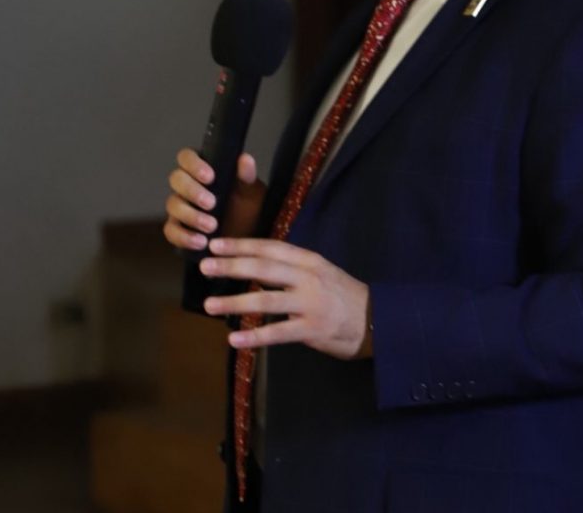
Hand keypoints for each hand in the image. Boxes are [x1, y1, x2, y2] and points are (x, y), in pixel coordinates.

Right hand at [163, 148, 265, 251]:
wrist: (250, 236)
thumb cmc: (249, 207)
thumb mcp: (251, 192)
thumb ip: (246, 176)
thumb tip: (245, 159)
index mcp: (202, 170)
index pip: (187, 157)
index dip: (193, 164)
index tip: (210, 176)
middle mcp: (188, 186)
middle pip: (176, 179)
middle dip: (192, 191)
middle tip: (211, 203)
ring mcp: (181, 207)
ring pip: (173, 205)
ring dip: (191, 215)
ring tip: (212, 226)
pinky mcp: (178, 229)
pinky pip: (171, 231)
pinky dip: (184, 237)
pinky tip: (200, 242)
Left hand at [199, 237, 372, 360]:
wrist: (378, 321)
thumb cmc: (343, 296)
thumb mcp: (321, 273)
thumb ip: (292, 268)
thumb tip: (254, 266)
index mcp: (309, 261)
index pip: (271, 248)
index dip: (242, 245)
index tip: (215, 244)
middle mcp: (308, 278)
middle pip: (264, 268)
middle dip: (232, 266)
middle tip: (204, 266)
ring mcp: (310, 303)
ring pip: (266, 299)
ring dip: (234, 301)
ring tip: (209, 304)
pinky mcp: (312, 329)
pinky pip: (278, 333)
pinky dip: (254, 336)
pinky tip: (234, 339)